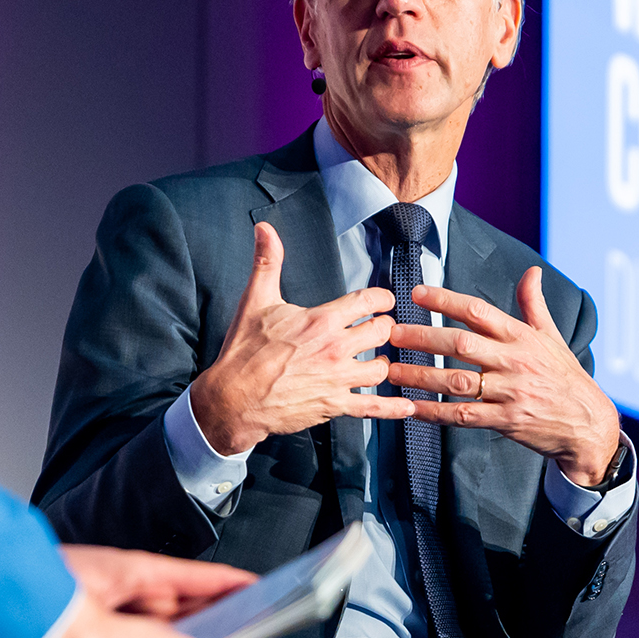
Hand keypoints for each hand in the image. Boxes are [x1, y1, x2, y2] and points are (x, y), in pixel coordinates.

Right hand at [188, 222, 411, 454]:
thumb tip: (265, 229)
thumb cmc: (243, 352)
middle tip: (380, 329)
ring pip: (382, 368)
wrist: (232, 399)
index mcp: (321, 320)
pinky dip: (392, 408)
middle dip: (384, 328)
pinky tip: (406, 406)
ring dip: (384, 363)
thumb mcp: (255, 301)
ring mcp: (337, 379)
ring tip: (378, 360)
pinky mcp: (334, 405)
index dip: (382, 298)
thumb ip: (267, 262)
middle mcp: (335, 349)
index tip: (383, 300)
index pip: (368, 300)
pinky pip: (372, 408)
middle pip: (382, 332)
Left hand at [387, 266, 623, 487]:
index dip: (446, 300)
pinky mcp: (505, 420)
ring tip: (392, 370)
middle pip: (461, 344)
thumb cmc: (566, 378)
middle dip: (423, 337)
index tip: (418, 293)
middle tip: (393, 333)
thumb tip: (531, 272)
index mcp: (522, 337)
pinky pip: (463, 415)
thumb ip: (534, 305)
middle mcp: (514, 361)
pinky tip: (412, 408)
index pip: (479, 311)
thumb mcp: (553, 337)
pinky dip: (435, 412)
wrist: (588, 423)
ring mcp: (509, 392)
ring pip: (457, 381)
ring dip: (421, 376)